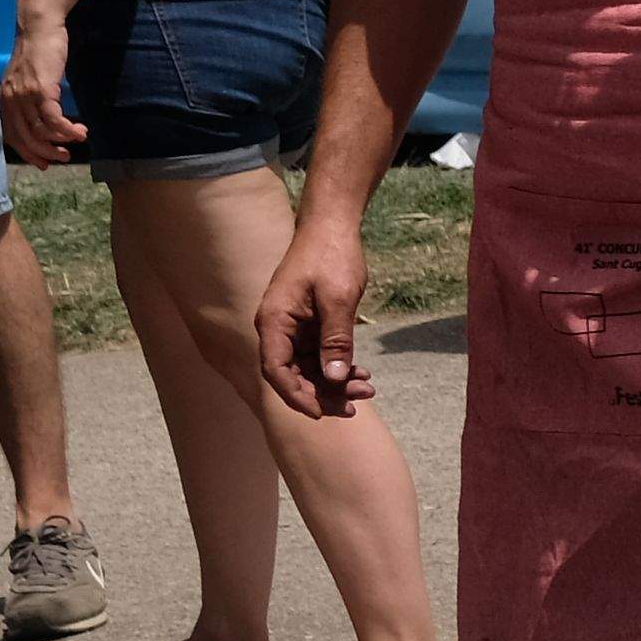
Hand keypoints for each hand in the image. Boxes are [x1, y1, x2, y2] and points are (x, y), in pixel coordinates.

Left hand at [0, 35, 77, 169]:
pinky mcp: (41, 89)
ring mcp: (25, 95)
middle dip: (46, 153)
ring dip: (62, 140)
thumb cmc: (38, 52)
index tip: (45, 163)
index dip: (28, 152)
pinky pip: (53, 119)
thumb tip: (43, 120)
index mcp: (6, 99)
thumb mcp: (27, 79)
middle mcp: (11, 100)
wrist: (39, 28)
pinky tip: (80, 131)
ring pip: (41, 131)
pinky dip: (67, 130)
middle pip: (26, 138)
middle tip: (65, 157)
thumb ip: (29, 98)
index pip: (12, 135)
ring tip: (79, 139)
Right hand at [252, 218, 374, 419]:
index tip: (320, 413)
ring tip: (368, 389)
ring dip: (335, 382)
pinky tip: (362, 375)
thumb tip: (333, 377)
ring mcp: (293, 328)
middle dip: (323, 393)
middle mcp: (277, 328)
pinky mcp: (309, 326)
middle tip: (356, 405)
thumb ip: (336, 339)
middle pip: (293, 375)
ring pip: (309, 368)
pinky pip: (319, 355)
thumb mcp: (338, 299)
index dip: (296, 395)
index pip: (275, 370)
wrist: (333, 227)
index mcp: (273, 321)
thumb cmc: (332, 256)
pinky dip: (339, 367)